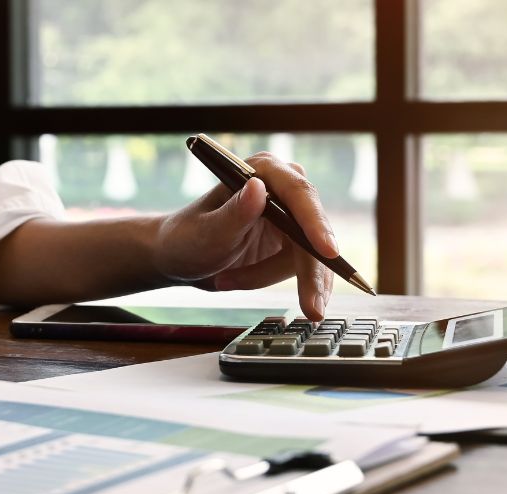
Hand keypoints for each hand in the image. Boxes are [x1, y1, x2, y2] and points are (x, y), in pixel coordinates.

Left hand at [152, 152, 337, 319]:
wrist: (179, 258)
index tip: (327, 251)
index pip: (298, 194)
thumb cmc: (186, 239)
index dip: (315, 223)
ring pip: (308, 256)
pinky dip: (276, 282)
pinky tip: (240, 282)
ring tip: (227, 281)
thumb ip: (234, 213)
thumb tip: (258, 188)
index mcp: (261, 171)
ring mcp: (290, 216)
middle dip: (310, 272)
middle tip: (311, 309)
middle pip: (312, 230)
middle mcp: (281, 189)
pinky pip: (302, 268)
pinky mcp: (292, 242)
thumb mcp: (206, 232)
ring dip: (269, 276)